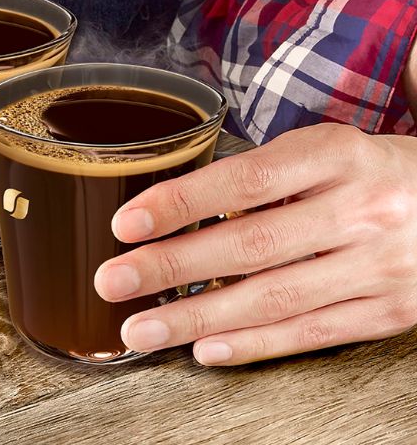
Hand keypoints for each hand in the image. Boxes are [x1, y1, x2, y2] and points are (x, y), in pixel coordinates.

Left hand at [94, 123, 416, 364]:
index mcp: (337, 156)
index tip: (126, 223)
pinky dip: (253, 344)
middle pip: (250, 244)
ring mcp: (378, 265)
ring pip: (274, 298)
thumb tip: (179, 211)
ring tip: (142, 328)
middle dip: (171, 267)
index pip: (245, 180)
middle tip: (113, 281)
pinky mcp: (389, 310)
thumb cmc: (370, 173)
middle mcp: (360, 209)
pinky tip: (205, 349)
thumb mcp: (324, 152)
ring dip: (197, 318)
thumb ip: (263, 178)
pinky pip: (312, 333)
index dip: (181, 203)